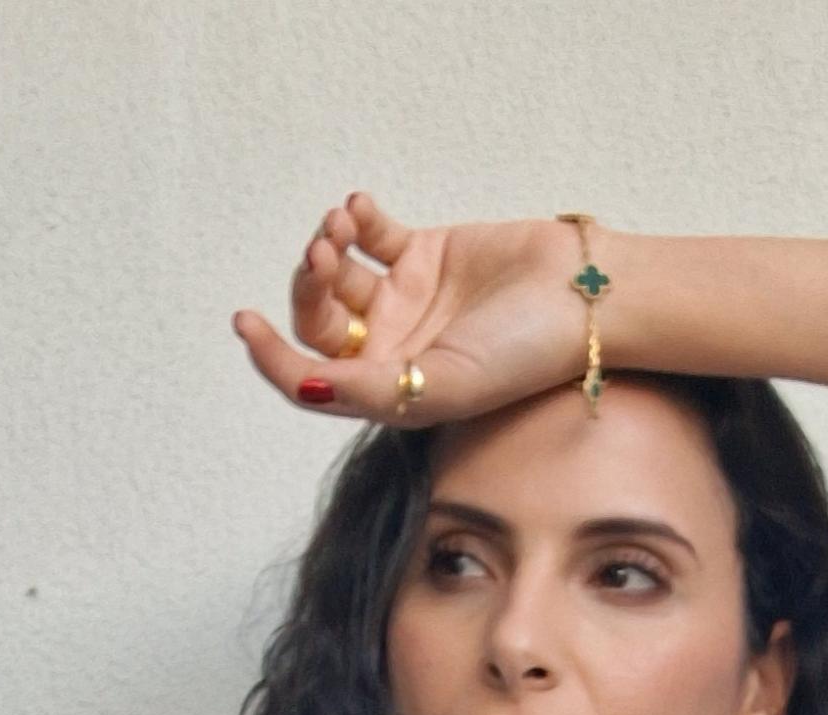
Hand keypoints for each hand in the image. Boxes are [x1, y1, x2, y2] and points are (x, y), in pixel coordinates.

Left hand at [231, 193, 598, 426]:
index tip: (246, 322)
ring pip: (337, 274)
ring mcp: (405, 300)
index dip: (272, 356)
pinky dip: (355, 217)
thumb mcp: (441, 387)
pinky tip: (361, 208)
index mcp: (390, 393)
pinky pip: (371, 234)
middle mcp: (391, 350)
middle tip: (324, 253)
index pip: (312, 379)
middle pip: (319, 321)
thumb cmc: (522, 358)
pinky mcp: (424, 254)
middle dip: (308, 285)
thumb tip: (303, 389)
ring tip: (341, 227)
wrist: (581, 300)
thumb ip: (369, 390)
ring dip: (327, 246)